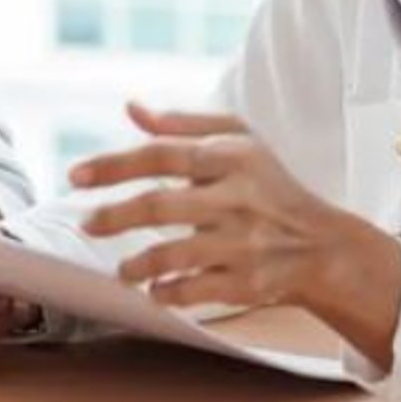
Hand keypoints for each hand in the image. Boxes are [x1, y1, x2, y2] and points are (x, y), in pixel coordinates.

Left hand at [71, 103, 400, 366]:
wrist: (325, 246)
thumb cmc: (269, 185)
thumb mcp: (238, 140)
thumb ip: (181, 124)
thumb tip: (131, 108)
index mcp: (232, 156)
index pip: (162, 155)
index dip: (114, 165)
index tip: (76, 176)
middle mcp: (239, 198)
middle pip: (161, 206)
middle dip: (115, 217)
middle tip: (87, 224)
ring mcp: (244, 243)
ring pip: (175, 255)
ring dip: (138, 264)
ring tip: (122, 269)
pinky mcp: (249, 283)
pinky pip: (197, 290)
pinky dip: (169, 292)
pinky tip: (155, 290)